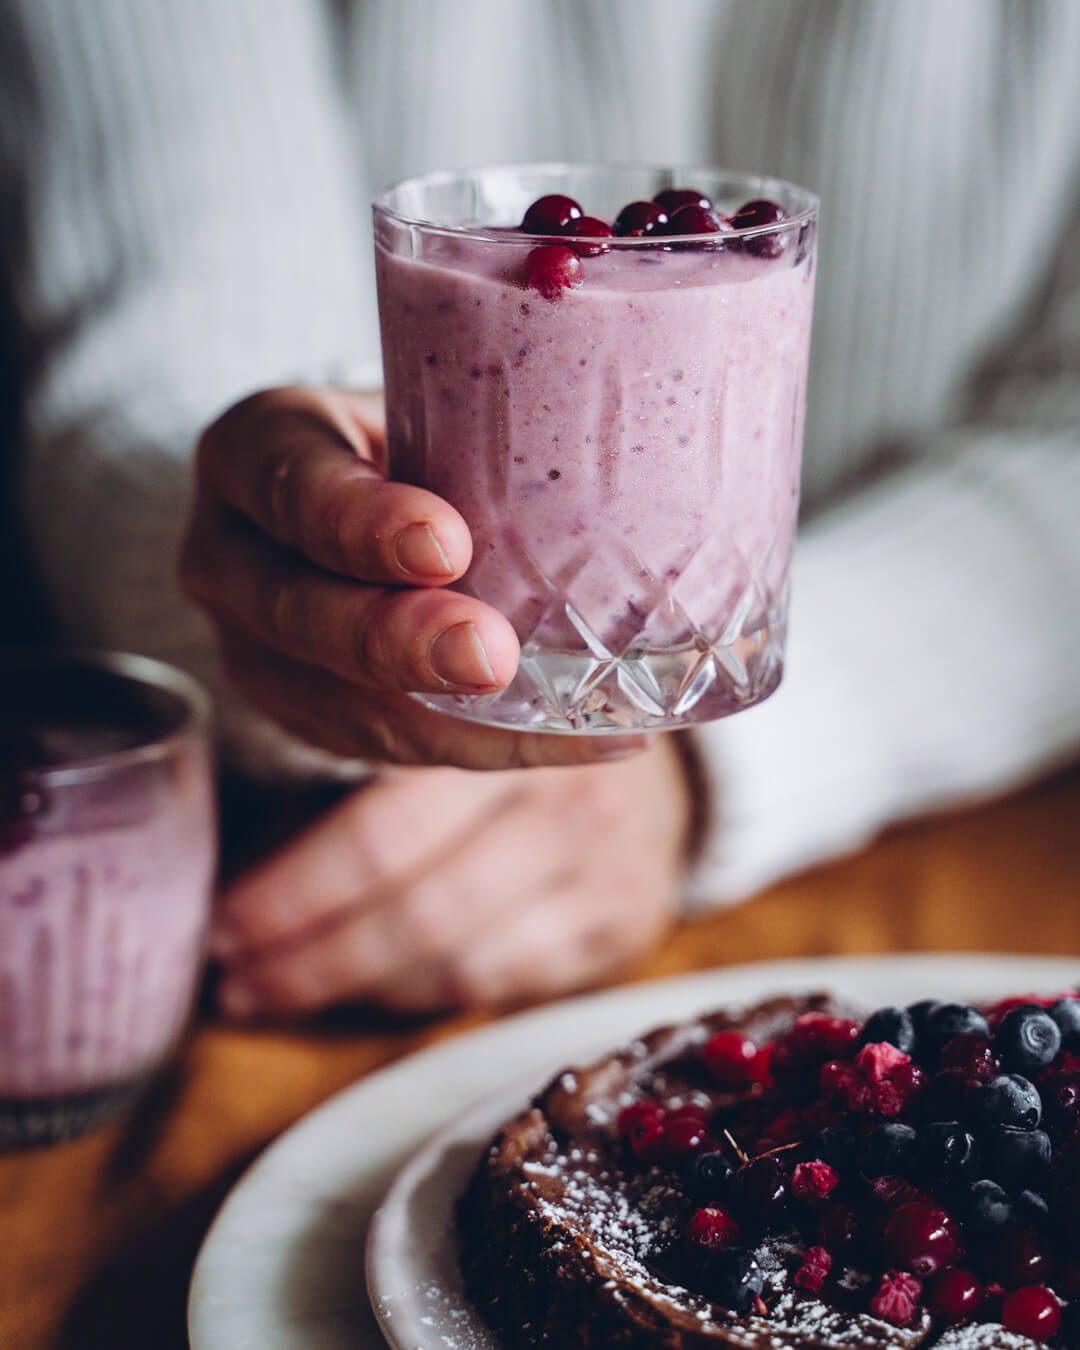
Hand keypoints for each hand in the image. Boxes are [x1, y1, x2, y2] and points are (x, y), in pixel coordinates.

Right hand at [180, 385, 643, 768]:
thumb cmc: (413, 436)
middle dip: (398, 641)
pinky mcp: (308, 714)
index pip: (290, 481)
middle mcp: (232, 556)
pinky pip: (392, 747)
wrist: (349, 509)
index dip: (359, 521)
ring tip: (571, 722)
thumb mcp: (428, 399)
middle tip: (491, 656)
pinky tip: (587, 737)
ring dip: (454, 722)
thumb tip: (659, 402)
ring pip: (342, 703)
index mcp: (255, 452)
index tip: (445, 542)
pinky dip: (491, 747)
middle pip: (299, 610)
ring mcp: (258, 650)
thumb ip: (495, 411)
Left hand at [211, 737, 691, 1014]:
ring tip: (277, 990)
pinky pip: (503, 982)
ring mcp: (611, 870)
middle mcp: (574, 799)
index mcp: (512, 726)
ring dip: (357, 985)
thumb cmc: (524, 720)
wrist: (657, 751)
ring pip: (458, 961)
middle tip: (233, 979)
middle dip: (311, 958)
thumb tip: (248, 842)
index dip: (293, 892)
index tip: (222, 924)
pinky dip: (425, 992)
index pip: (383, 834)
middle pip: (420, 911)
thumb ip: (379, 742)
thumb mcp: (455, 700)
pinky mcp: (627, 926)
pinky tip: (374, 985)